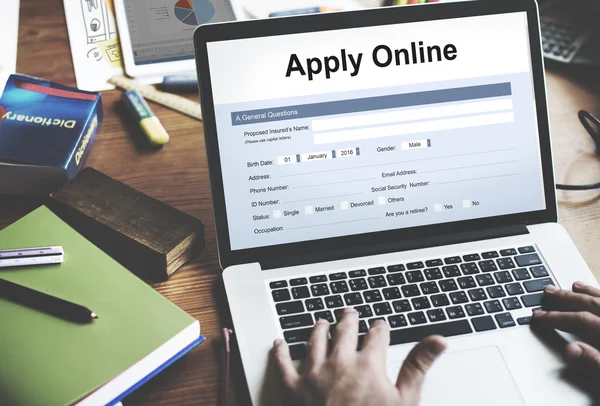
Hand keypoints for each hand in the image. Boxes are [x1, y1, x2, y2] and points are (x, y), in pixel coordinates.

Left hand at [272, 308, 446, 405]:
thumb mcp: (404, 402)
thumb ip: (418, 366)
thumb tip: (438, 340)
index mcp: (368, 364)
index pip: (377, 335)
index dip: (380, 328)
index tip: (381, 325)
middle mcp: (339, 362)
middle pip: (344, 330)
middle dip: (349, 319)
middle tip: (350, 313)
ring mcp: (313, 373)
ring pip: (315, 340)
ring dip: (319, 328)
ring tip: (321, 322)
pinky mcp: (292, 388)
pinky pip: (282, 363)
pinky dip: (280, 350)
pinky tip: (280, 343)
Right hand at [532, 282, 599, 370]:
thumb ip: (594, 361)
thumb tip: (570, 349)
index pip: (580, 320)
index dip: (557, 317)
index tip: (538, 316)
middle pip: (591, 305)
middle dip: (567, 298)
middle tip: (548, 291)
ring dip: (588, 293)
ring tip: (575, 286)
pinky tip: (599, 296)